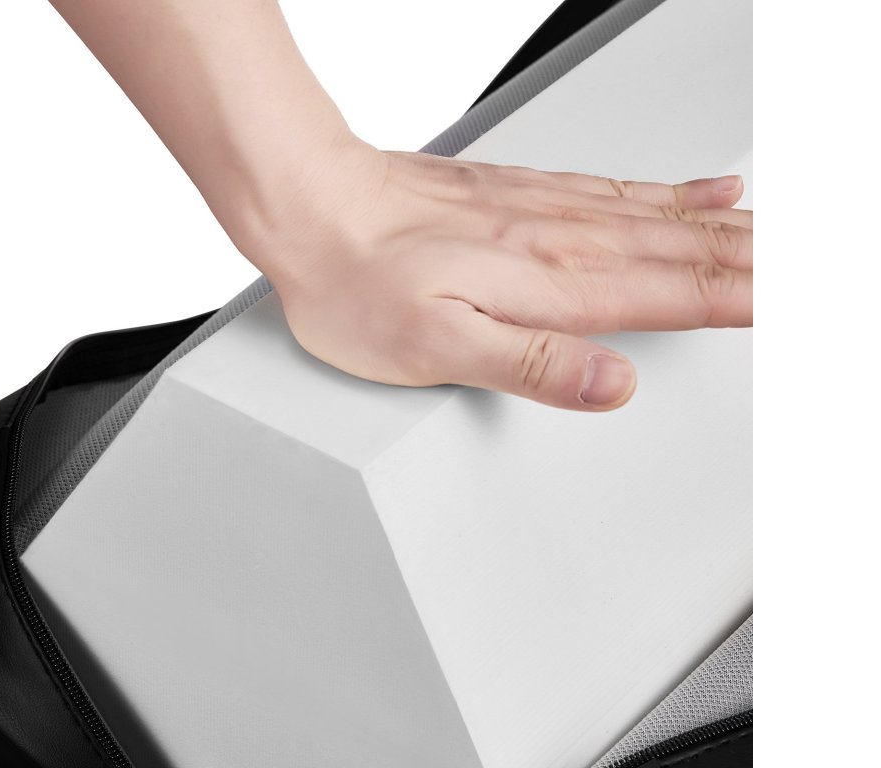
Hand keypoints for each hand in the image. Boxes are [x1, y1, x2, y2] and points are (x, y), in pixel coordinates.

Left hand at [248, 140, 751, 411]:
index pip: (676, 296)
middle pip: (688, 254)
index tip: (800, 303)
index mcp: (553, 285)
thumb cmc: (359, 281)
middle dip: (763, 263)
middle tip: (819, 266)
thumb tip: (612, 384)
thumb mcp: (437, 347)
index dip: (748, 301)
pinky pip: (624, 191)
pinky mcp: (527, 195)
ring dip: (736, 230)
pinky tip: (703, 190)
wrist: (312, 206)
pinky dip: (678, 194)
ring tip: (785, 237)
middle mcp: (562, 242)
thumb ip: (532, 366)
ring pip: (668, 221)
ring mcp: (548, 212)